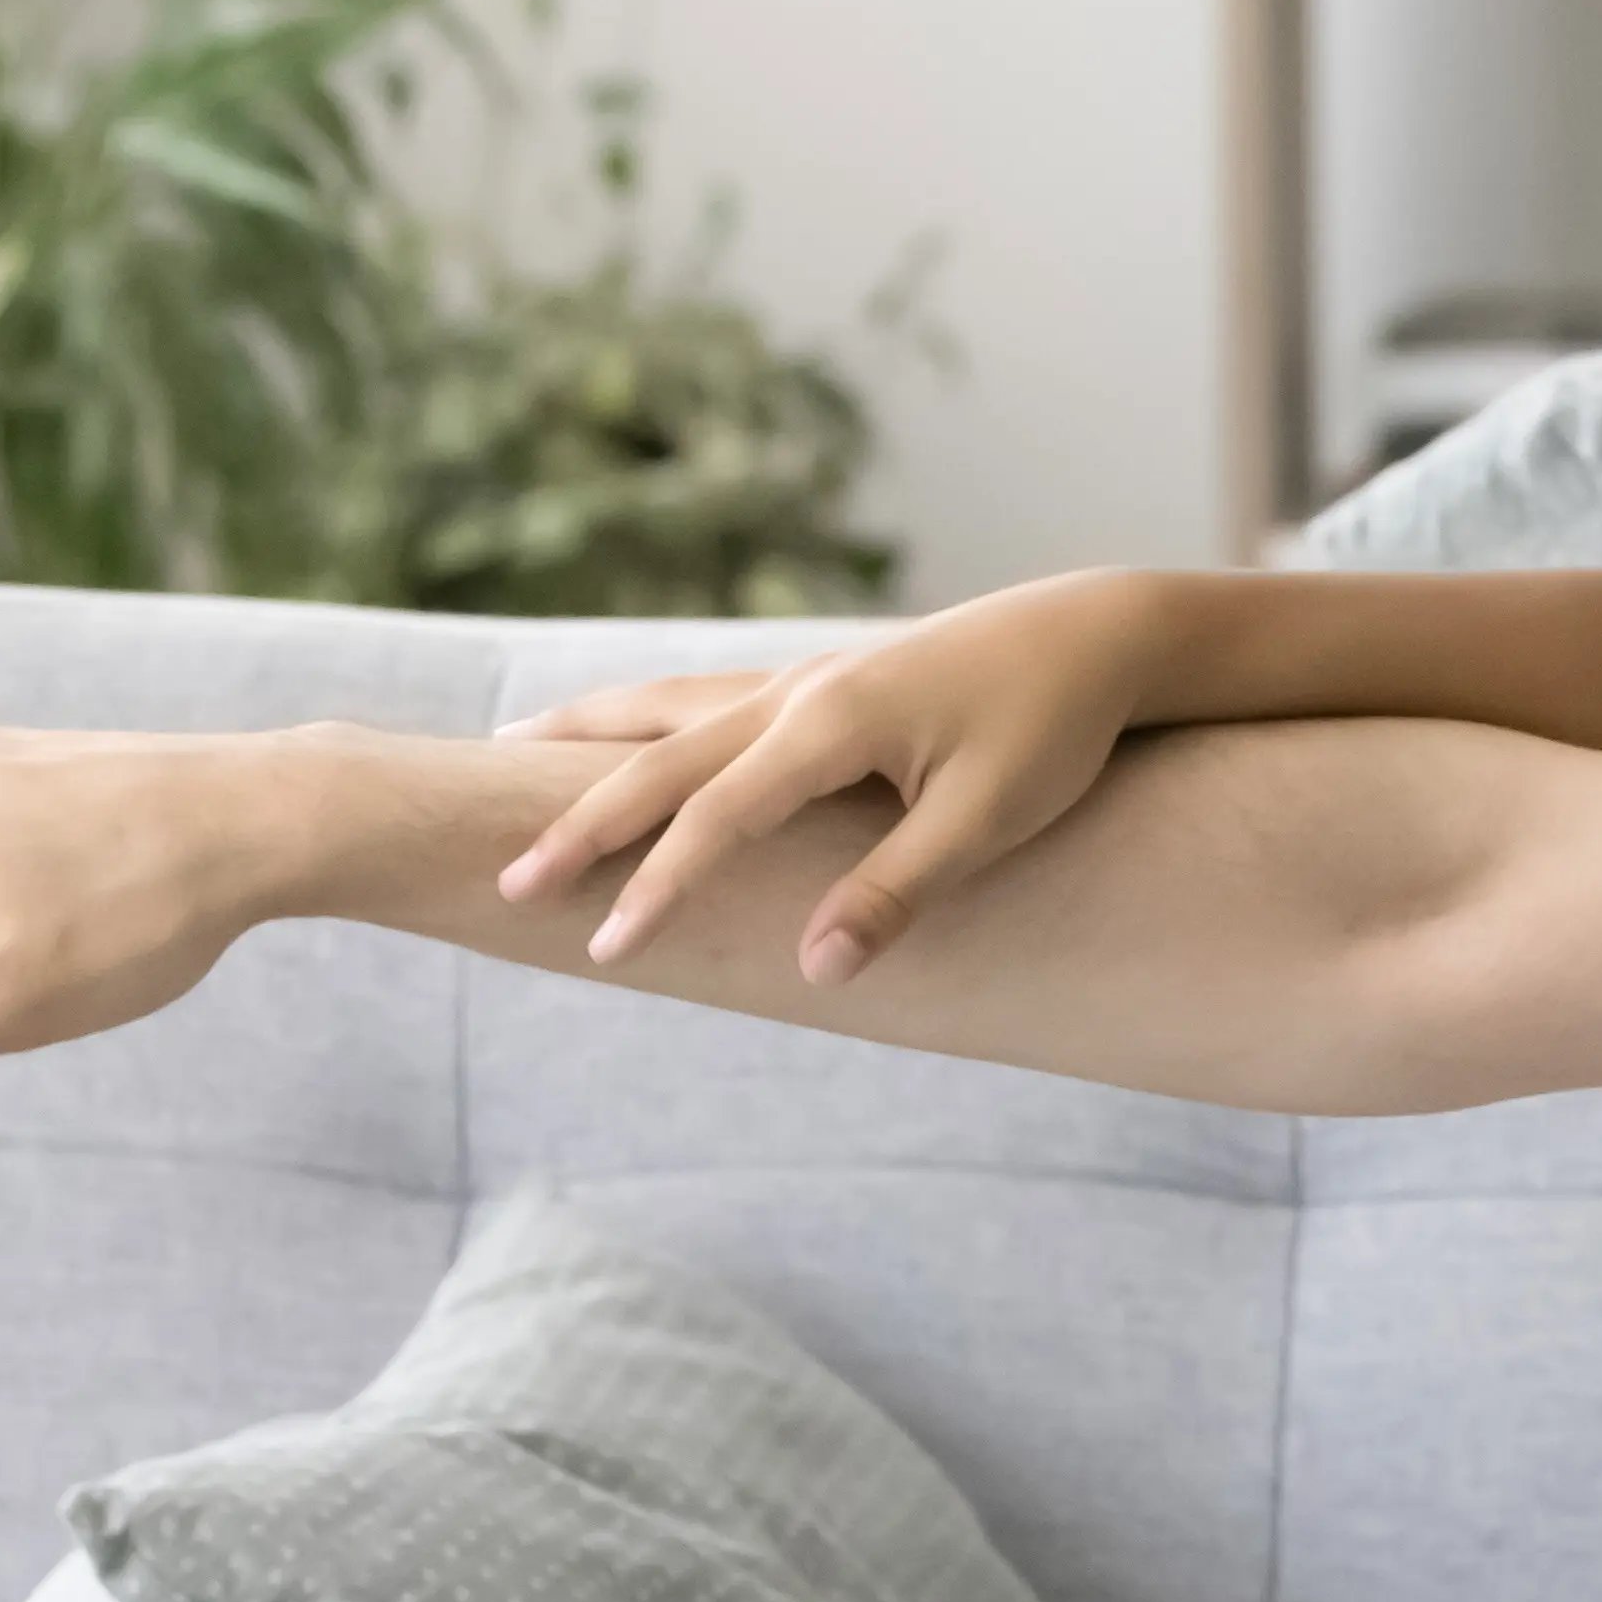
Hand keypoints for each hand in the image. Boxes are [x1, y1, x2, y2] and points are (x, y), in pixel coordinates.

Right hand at [494, 573, 1170, 980]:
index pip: (716, 817)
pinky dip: (646, 713)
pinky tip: (621, 728)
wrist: (1097, 633)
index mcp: (829, 724)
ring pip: (669, 705)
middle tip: (507, 880)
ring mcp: (804, 677)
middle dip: (580, 821)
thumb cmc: (1053, 728)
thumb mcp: (989, 821)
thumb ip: (898, 893)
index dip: (656, 885)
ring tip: (504, 750)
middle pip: (661, 757)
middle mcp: (797, 690)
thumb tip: (814, 968)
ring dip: (587, 734)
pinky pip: (707, 695)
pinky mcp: (822, 679)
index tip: (603, 947)